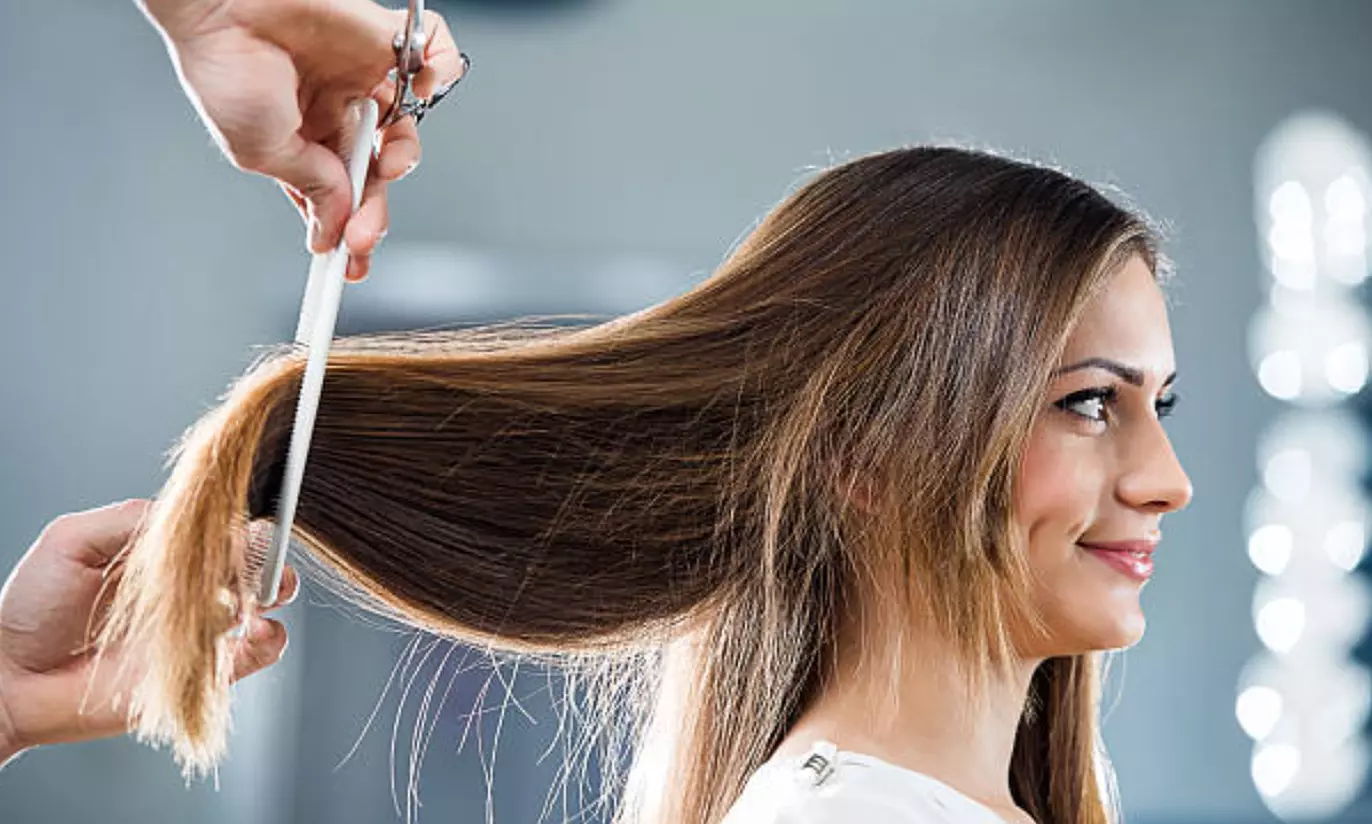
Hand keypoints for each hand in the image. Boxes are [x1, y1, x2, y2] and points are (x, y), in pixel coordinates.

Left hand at [0, 499, 297, 764]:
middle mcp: (189, 587)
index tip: (236, 528)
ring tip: (245, 598)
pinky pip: (260, 652)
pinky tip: (252, 631)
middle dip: (266, 555)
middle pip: (254, 561)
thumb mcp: (74, 539)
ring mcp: (200, 629)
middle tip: (254, 562)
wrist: (11, 678)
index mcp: (165, 552)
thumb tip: (198, 520)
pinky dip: (270, 638)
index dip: (238, 524)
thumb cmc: (32, 607)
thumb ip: (134, 520)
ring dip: (270, 593)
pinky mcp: (206, 672)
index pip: (221, 527)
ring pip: (266, 603)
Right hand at [139, 0, 467, 280]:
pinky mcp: (383, 37)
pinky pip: (435, 55)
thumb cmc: (224, 66)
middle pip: (374, 171)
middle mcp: (334, 109)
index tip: (352, 267)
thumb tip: (338, 223)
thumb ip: (312, 186)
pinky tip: (425, 87)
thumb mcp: (263, 152)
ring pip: (406, 129)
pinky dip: (444, 71)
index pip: (337, 192)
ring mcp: (360, 75)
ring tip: (384, 163)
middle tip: (365, 237)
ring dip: (403, 157)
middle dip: (374, 209)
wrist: (221, 3)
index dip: (348, 229)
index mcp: (300, 137)